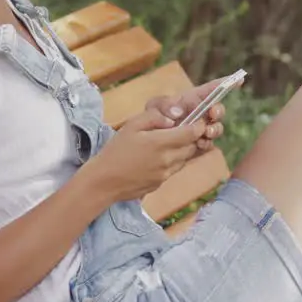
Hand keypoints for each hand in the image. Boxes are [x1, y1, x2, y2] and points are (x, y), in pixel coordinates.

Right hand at [83, 106, 208, 203]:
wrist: (103, 182)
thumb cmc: (115, 151)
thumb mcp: (131, 126)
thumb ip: (154, 117)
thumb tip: (173, 119)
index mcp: (160, 143)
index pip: (192, 133)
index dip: (198, 125)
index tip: (196, 120)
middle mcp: (168, 160)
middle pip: (192, 146)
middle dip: (192, 137)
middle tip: (182, 129)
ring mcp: (166, 174)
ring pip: (186, 158)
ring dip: (184, 149)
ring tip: (168, 142)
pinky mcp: (161, 183)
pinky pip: (175, 169)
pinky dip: (174, 161)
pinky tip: (159, 157)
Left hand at [142, 74, 238, 151]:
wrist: (145, 143)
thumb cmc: (151, 118)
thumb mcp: (154, 107)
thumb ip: (163, 106)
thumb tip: (178, 112)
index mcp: (192, 100)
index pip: (210, 89)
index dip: (225, 83)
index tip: (238, 79)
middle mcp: (200, 114)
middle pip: (217, 110)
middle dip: (218, 110)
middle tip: (212, 113)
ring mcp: (200, 130)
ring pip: (216, 128)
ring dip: (215, 129)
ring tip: (206, 132)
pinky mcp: (197, 145)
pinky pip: (208, 144)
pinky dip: (206, 143)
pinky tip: (199, 143)